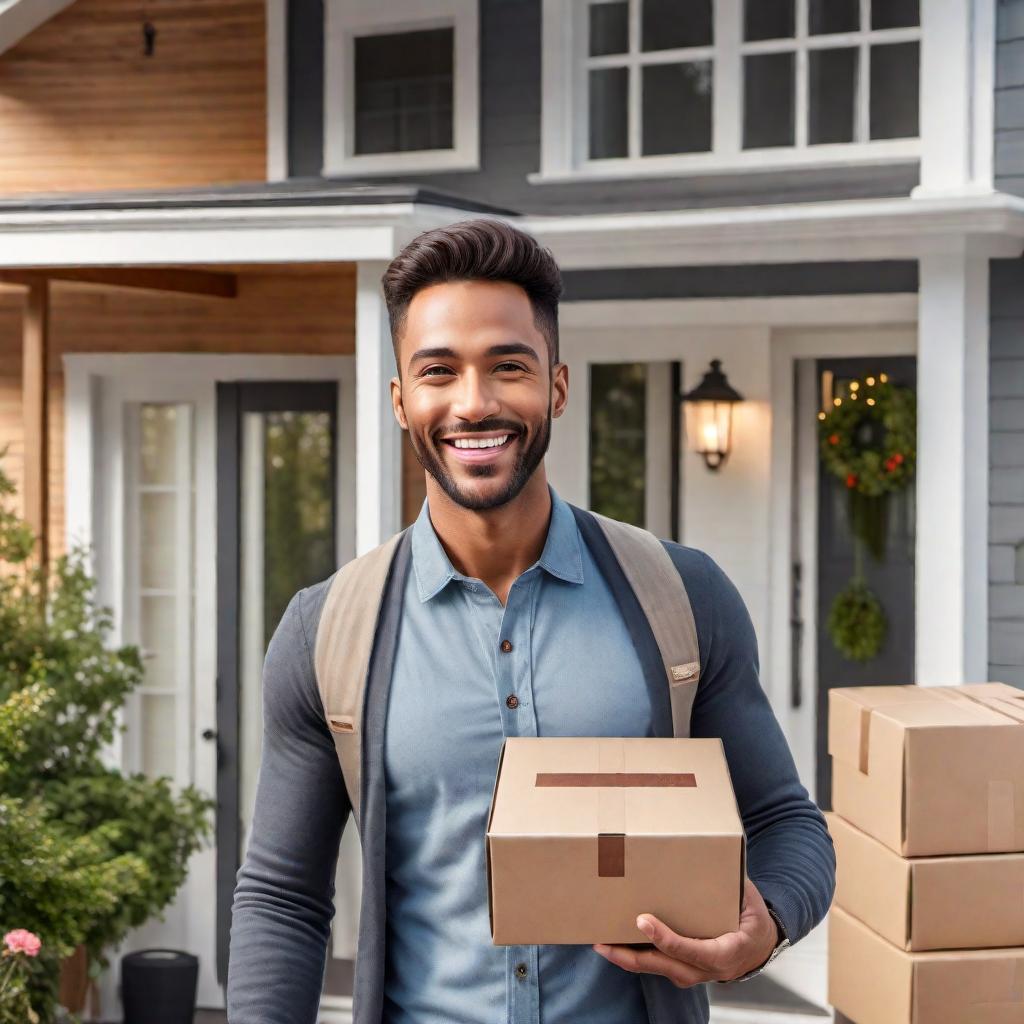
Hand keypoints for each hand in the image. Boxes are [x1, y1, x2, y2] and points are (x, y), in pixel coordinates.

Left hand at [592, 878, 779, 987]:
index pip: (693, 951)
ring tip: (601, 944)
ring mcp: (695, 973)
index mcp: (727, 951)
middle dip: (633, 956)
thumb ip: (732, 878)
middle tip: (605, 942)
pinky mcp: (684, 969)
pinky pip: (657, 965)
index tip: (643, 921)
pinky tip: (615, 945)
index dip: (667, 939)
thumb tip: (716, 847)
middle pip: (667, 965)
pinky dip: (636, 957)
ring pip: (658, 968)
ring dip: (628, 959)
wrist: (759, 945)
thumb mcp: (748, 897)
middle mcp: (708, 969)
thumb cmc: (752, 916)